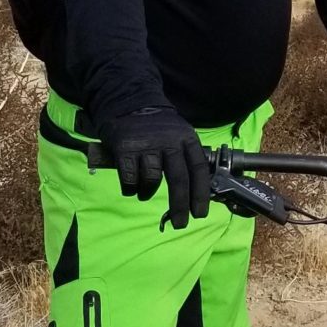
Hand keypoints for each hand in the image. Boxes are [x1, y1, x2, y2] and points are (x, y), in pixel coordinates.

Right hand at [100, 108, 210, 228]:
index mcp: (186, 139)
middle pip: (179, 179)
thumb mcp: (179, 135)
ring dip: (148, 193)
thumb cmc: (157, 127)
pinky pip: (130, 179)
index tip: (200, 213)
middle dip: (180, 206)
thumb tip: (195, 193)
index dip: (201, 194)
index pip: (199, 169)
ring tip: (144, 193)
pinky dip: (130, 188)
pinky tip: (131, 186)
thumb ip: (186, 158)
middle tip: (180, 223)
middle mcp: (169, 142)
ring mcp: (146, 145)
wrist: (129, 102)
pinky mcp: (125, 148)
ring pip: (152, 180)